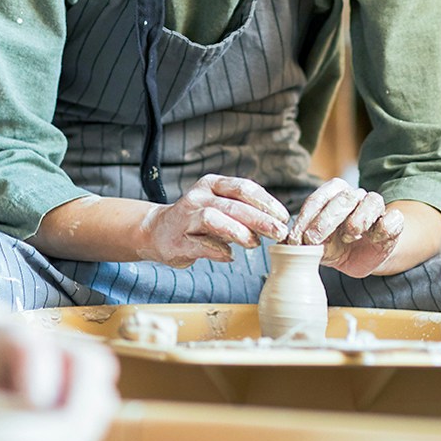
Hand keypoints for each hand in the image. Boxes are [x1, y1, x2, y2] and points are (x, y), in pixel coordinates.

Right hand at [139, 174, 289, 267]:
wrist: (157, 231)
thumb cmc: (197, 219)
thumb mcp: (220, 206)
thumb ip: (244, 210)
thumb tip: (277, 222)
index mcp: (212, 184)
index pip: (243, 187)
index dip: (266, 202)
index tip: (284, 217)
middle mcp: (198, 197)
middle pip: (233, 205)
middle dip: (260, 219)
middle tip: (279, 232)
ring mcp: (186, 218)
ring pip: (213, 219)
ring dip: (238, 232)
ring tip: (254, 244)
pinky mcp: (178, 241)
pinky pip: (200, 244)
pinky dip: (218, 251)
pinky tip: (230, 256)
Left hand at [287, 178, 403, 277]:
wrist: (363, 258)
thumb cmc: (336, 247)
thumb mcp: (318, 245)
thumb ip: (304, 242)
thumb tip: (284, 246)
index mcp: (334, 194)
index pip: (318, 199)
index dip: (305, 218)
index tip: (295, 238)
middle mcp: (355, 195)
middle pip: (343, 198)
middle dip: (325, 220)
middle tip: (312, 240)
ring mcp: (376, 206)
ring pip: (371, 201)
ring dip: (357, 220)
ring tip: (348, 237)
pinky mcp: (393, 221)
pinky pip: (392, 218)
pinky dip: (383, 227)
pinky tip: (373, 238)